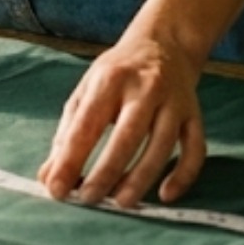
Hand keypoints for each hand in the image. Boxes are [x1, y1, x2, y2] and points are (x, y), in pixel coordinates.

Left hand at [37, 31, 207, 208]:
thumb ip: (67, 133)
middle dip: (106, 172)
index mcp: (111, 78)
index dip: (70, 159)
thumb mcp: (87, 90)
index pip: (87, 123)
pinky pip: (195, 149)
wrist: (165, 42)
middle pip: (128, 135)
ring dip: (141, 178)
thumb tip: (48, 176)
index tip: (57, 188)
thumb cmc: (118, 72)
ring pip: (163, 146)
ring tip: (121, 202)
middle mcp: (146, 87)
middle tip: (88, 198)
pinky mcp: (194, 114)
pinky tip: (165, 195)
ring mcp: (174, 101)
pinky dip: (183, 175)